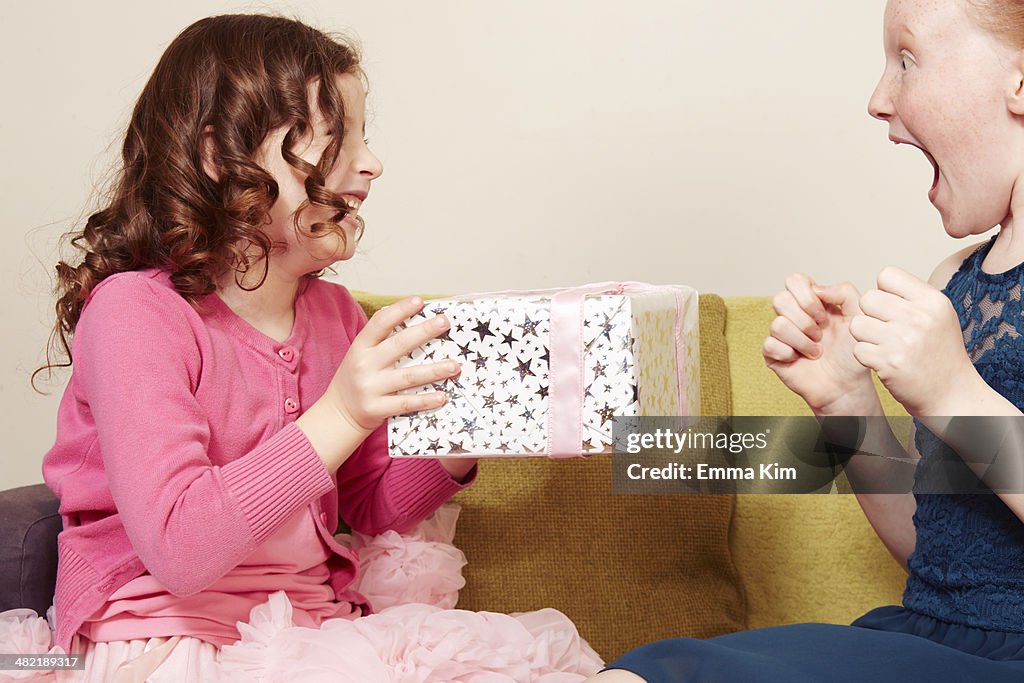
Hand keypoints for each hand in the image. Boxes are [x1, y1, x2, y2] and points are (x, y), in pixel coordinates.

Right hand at [321, 297, 461, 432]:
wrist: (337, 414)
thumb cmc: (355, 379)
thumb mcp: (360, 355)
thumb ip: (381, 341)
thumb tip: (412, 321)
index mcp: (361, 347)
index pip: (380, 323)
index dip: (399, 310)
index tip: (419, 301)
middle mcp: (365, 365)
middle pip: (399, 345)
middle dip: (424, 331)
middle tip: (444, 322)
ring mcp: (371, 387)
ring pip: (408, 376)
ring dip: (434, 370)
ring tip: (454, 365)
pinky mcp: (377, 408)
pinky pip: (406, 403)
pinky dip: (425, 400)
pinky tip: (442, 396)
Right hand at [762, 273, 876, 413]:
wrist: (847, 385)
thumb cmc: (852, 354)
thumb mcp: (859, 317)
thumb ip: (845, 292)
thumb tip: (817, 288)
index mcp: (810, 302)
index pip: (794, 281)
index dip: (806, 296)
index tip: (824, 315)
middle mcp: (793, 315)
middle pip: (780, 299)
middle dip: (804, 320)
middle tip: (820, 335)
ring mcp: (780, 334)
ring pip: (777, 324)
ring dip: (802, 341)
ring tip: (816, 352)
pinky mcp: (772, 353)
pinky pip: (770, 345)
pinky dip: (789, 354)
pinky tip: (800, 359)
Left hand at [851, 266, 972, 415]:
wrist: (952, 393)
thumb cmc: (941, 355)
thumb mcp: (938, 316)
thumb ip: (912, 297)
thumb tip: (880, 283)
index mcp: (932, 301)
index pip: (887, 274)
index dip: (883, 291)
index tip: (892, 308)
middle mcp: (919, 317)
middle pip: (868, 298)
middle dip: (871, 314)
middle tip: (886, 330)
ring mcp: (903, 340)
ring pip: (857, 324)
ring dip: (865, 336)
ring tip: (884, 345)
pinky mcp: (888, 362)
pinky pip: (858, 348)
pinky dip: (866, 356)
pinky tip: (884, 361)